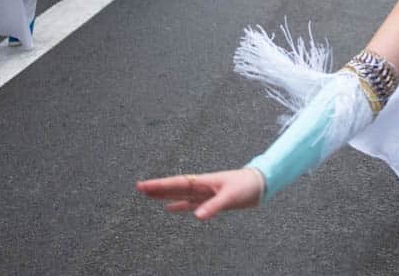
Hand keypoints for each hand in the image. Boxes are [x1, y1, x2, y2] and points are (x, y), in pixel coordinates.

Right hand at [136, 168, 263, 219]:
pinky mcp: (209, 199)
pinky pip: (190, 202)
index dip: (159, 185)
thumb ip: (214, 206)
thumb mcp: (230, 196)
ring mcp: (204, 192)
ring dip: (165, 195)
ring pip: (180, 194)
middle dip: (157, 188)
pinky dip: (179, 205)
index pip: (177, 183)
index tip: (142, 185)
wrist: (259, 184)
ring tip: (148, 196)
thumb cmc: (246, 186)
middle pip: (175, 187)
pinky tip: (169, 208)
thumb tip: (197, 216)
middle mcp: (201, 186)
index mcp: (203, 182)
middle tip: (139, 188)